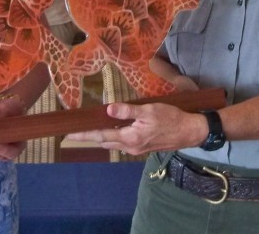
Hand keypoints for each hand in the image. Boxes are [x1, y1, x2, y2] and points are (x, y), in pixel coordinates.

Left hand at [65, 102, 204, 155]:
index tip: (69, 134)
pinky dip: (113, 136)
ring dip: (101, 136)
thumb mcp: (149, 110)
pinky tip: (112, 128)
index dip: (85, 134)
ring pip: (113, 142)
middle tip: (75, 130)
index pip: (101, 136)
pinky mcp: (141, 146)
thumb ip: (128, 110)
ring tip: (90, 128)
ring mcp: (136, 148)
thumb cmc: (170, 118)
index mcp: (130, 137)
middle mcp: (130, 146)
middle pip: (104, 141)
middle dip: (90, 136)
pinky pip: (122, 142)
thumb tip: (108, 109)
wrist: (189, 131)